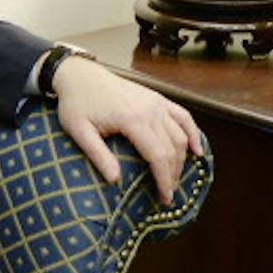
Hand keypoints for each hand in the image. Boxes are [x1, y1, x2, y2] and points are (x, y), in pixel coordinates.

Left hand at [50, 57, 204, 205]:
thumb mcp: (79, 131)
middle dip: (173, 175)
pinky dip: (193, 134)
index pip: (158, 156)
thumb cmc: (76, 103)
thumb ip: (98, 155)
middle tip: (168, 195)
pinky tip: (196, 150)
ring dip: (182, 159)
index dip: (164, 179)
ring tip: (174, 179)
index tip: (164, 197)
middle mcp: (150, 109)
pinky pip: (183, 116)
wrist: (80, 75)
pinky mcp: (157, 98)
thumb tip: (115, 180)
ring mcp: (156, 102)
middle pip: (173, 148)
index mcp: (132, 119)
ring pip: (180, 135)